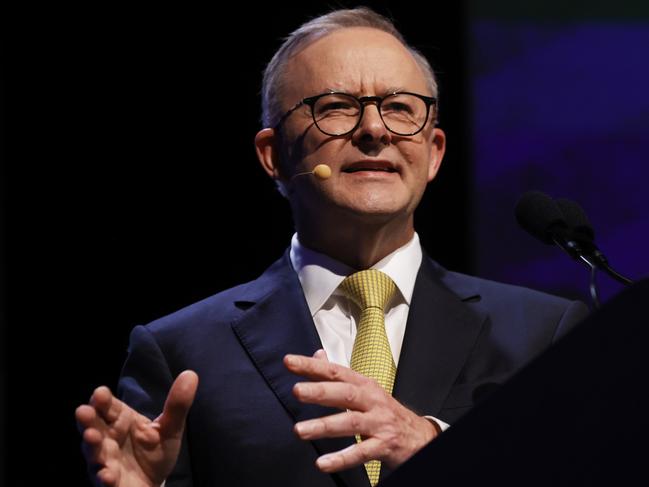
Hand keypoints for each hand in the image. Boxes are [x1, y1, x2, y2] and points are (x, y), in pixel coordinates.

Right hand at [75, 370, 198, 486]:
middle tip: (83, 411)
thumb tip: (190, 374)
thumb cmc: (156, 451)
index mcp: (121, 420)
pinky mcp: (109, 483)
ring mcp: (106, 461)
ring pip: (93, 452)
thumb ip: (177, 405)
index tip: (100, 393)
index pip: (107, 406)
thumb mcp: (170, 428)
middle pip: (93, 426)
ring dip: (91, 446)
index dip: (102, 400)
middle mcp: (108, 439)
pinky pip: (103, 480)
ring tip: (91, 438)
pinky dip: (104, 477)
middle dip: (87, 420)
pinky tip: (107, 475)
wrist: (155, 483)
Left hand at [284, 351, 438, 473]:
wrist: (419, 436)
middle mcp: (372, 401)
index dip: (312, 366)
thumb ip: (338, 375)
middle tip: (297, 391)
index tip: (290, 362)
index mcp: (364, 385)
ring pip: (350, 422)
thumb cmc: (385, 411)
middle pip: (345, 393)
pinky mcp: (383, 446)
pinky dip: (341, 458)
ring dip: (324, 426)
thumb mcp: (365, 389)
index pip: (336, 371)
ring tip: (300, 430)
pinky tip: (323, 463)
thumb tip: (317, 355)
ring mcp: (378, 423)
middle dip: (320, 391)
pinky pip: (361, 453)